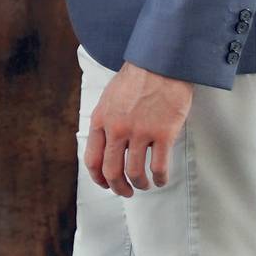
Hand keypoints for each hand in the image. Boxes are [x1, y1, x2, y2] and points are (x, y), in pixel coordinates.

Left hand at [85, 64, 194, 197]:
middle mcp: (117, 130)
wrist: (161, 63)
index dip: (98, 178)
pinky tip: (161, 179)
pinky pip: (159, 166)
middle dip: (118, 187)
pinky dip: (160, 178)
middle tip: (126, 192)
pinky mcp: (163, 134)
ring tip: (146, 185)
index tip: (106, 184)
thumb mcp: (109, 98)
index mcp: (101, 121)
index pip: (92, 160)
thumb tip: (105, 144)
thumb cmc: (137, 79)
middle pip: (112, 171)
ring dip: (140, 185)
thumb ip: (106, 121)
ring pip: (135, 173)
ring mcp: (140, 133)